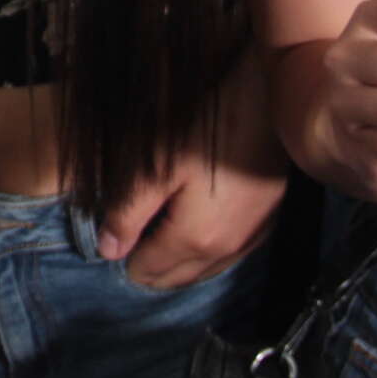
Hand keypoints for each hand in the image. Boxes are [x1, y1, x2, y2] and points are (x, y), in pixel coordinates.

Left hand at [99, 49, 290, 287]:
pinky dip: (206, 252)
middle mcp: (229, 250)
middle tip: (127, 241)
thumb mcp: (153, 168)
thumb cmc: (202, 129)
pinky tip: (194, 233)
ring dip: (179, 262)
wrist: (265, 100)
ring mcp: (253, 237)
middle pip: (180, 277)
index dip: (125, 258)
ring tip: (154, 239)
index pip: (151, 271)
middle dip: (151, 267)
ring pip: (207, 269)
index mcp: (197, 240)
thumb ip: (128, 214)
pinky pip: (230, 254)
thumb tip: (108, 252)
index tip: (112, 238)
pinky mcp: (268, 220)